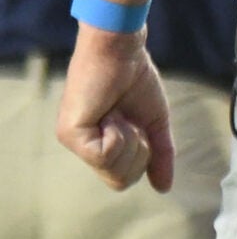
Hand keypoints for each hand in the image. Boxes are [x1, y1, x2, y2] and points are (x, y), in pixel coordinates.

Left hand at [57, 25, 172, 192]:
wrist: (122, 50)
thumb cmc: (136, 79)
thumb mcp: (154, 123)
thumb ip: (160, 155)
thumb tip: (165, 188)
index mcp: (101, 145)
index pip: (124, 178)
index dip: (142, 157)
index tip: (137, 125)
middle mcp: (84, 146)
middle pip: (120, 181)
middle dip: (137, 152)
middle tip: (129, 121)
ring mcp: (74, 141)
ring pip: (113, 171)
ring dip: (128, 140)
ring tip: (116, 113)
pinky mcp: (70, 133)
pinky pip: (104, 155)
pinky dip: (118, 135)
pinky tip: (109, 114)